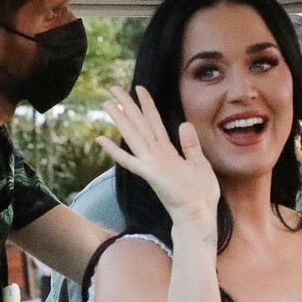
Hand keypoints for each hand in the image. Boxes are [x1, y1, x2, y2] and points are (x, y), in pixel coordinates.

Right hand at [96, 87, 219, 234]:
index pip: (155, 123)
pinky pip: (129, 160)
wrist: (199, 215)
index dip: (147, 105)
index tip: (140, 88)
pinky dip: (115, 150)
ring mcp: (151, 164)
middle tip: (114, 87)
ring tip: (108, 102)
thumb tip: (184, 124)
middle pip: (140, 124)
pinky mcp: (150, 174)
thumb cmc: (200, 195)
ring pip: (133, 136)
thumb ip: (190, 145)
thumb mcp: (200, 163)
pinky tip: (100, 139)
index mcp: (168, 152)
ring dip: (121, 119)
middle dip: (128, 105)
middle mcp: (156, 155)